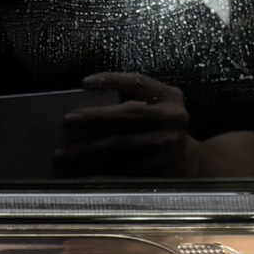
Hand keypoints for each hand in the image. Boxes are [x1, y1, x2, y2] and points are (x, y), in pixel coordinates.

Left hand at [55, 73, 200, 177]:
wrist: (191, 165)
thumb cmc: (160, 133)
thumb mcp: (158, 110)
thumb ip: (134, 104)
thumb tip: (83, 112)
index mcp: (169, 97)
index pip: (138, 82)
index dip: (112, 80)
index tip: (85, 83)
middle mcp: (172, 118)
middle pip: (128, 115)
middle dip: (94, 117)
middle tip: (67, 120)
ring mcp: (168, 144)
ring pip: (120, 147)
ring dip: (87, 152)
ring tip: (62, 156)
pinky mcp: (161, 168)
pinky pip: (123, 169)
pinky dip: (98, 171)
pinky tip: (79, 173)